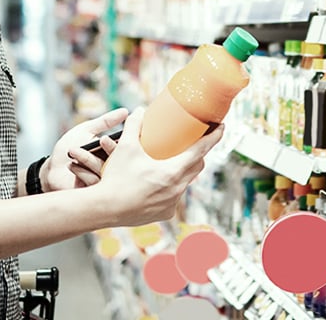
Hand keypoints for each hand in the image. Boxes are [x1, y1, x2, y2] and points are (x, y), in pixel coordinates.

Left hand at [40, 108, 127, 191]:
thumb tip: (126, 111)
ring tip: (73, 151)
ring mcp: (103, 180)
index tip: (107, 137)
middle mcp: (111, 167)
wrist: (52, 168)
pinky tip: (71, 165)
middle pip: (119, 160)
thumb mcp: (86, 130)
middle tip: (99, 141)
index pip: (124, 148)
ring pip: (105, 170)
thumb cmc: (69, 147)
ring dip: (88, 160)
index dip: (121, 142)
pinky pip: (94, 182)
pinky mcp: (93, 190)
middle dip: (109, 150)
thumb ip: (105, 121)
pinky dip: (82, 172)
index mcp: (111, 151)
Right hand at [94, 108, 224, 226]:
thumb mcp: (125, 147)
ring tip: (173, 162)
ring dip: (183, 171)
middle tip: (193, 143)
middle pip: (196, 166)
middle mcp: (177, 189)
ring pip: (185, 183)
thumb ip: (134, 126)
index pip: (201, 150)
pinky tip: (160, 183)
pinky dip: (171, 188)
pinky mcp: (165, 214)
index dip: (214, 137)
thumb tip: (139, 111)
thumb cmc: (117, 178)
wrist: (104, 208)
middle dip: (198, 154)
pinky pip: (174, 197)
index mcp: (173, 171)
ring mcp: (172, 203)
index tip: (221, 127)